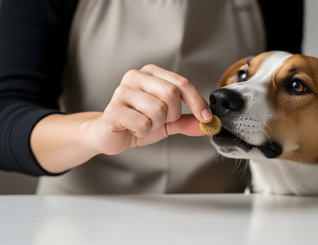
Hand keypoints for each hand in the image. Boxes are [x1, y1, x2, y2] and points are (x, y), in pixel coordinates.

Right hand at [86, 64, 212, 154]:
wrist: (109, 135)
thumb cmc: (137, 123)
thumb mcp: (167, 122)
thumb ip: (187, 121)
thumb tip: (208, 124)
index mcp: (151, 73)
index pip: (182, 83)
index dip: (197, 101)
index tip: (206, 118)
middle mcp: (136, 76)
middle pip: (171, 94)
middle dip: (172, 114)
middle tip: (160, 121)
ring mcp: (123, 91)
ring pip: (158, 110)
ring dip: (156, 124)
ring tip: (143, 124)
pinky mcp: (114, 109)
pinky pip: (143, 123)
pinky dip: (143, 132)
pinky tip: (133, 129)